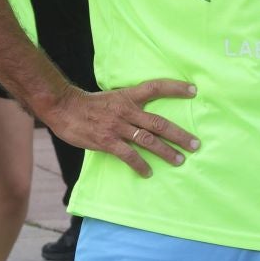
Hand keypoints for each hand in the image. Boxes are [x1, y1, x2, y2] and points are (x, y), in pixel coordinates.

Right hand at [41, 80, 199, 177]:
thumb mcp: (113, 97)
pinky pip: (128, 155)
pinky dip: (140, 165)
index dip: (176, 88)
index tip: (193, 90)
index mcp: (129, 96)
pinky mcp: (107, 142)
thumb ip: (129, 105)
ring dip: (166, 152)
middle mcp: (127, 111)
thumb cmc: (89, 104)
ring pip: (148, 140)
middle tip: (196, 144)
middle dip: (179, 135)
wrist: (64, 108)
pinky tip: (148, 172)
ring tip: (180, 160)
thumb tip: (145, 115)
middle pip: (159, 123)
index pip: (156, 87)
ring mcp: (117, 127)